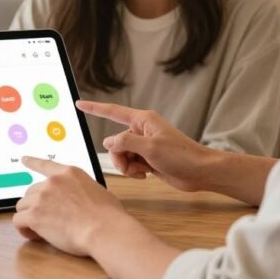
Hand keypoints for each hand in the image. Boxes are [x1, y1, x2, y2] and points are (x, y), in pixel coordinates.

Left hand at [12, 157, 130, 256]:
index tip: (24, 159)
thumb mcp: (97, 191)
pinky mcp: (35, 215)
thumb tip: (83, 199)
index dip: (32, 162)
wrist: (104, 229)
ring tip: (40, 229)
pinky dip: (24, 229)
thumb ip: (83, 190)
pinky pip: (18, 221)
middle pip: (31, 191)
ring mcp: (42, 197)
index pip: (45, 164)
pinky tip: (34, 235)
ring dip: (29, 216)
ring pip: (22, 206)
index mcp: (68, 173)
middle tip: (46, 219)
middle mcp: (52, 182)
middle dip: (36, 205)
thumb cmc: (108, 215)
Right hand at [77, 100, 215, 192]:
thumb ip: (125, 143)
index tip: (79, 103)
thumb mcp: (150, 147)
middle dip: (119, 157)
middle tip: (133, 166)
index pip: (113, 112)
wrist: (200, 173)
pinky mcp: (147, 158)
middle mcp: (141, 131)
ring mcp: (144, 145)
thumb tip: (108, 142)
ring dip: (127, 166)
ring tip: (142, 171)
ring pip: (120, 155)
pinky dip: (134, 171)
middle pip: (115, 142)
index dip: (94, 108)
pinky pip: (129, 164)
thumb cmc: (182, 156)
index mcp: (142, 120)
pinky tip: (146, 175)